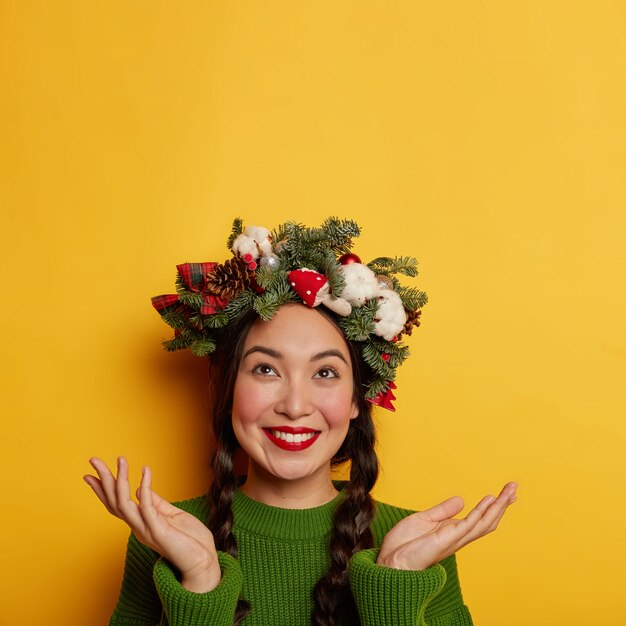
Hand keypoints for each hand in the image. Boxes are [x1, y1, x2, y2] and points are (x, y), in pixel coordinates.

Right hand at [84, 456, 220, 591]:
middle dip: (103, 480)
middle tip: (93, 460)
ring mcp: (146, 530)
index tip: (90, 474)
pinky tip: (146, 471)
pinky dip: (146, 487)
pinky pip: (147, 506)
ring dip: (120, 480)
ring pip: (124, 503)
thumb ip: (156, 503)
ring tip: (120, 460)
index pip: (116, 504)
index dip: (102, 489)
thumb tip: (141, 488)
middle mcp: (139, 527)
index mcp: (141, 523)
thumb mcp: (171, 516)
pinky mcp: (158, 531)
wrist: (203, 563)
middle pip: (114, 501)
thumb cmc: (190, 541)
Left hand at [377, 481, 517, 570]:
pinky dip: (480, 512)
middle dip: (502, 505)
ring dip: (498, 506)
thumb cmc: (404, 545)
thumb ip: (443, 511)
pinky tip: (490, 500)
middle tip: (514, 487)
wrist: (392, 562)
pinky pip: (468, 524)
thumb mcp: (425, 519)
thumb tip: (461, 499)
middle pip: (487, 520)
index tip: (505, 493)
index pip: (479, 518)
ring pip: (484, 522)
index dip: (494, 507)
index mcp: (453, 531)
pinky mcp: (447, 539)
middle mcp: (458, 536)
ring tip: (509, 491)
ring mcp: (455, 538)